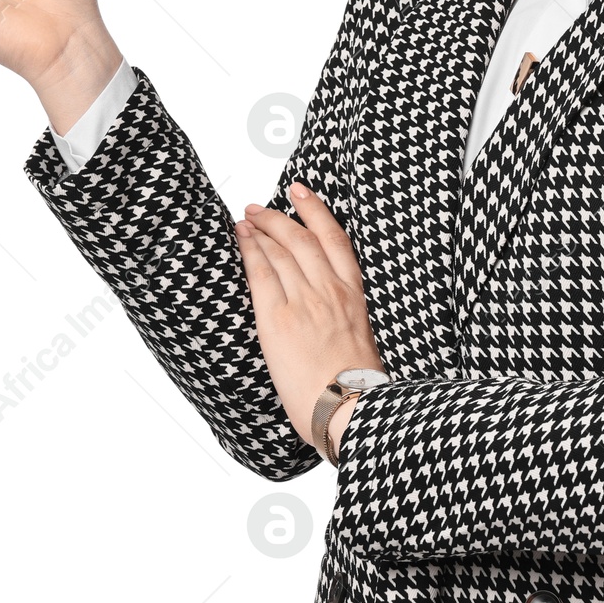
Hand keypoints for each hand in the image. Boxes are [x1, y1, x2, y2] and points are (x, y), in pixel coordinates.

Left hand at [235, 182, 384, 453]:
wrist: (350, 410)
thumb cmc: (358, 387)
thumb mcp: (362, 337)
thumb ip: (345, 314)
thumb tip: (329, 308)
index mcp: (354, 294)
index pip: (334, 238)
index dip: (316, 209)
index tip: (301, 191)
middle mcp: (330, 290)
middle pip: (301, 238)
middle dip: (278, 216)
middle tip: (260, 206)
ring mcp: (304, 302)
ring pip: (280, 251)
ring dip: (260, 229)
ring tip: (245, 219)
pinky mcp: (278, 319)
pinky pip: (261, 274)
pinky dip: (250, 251)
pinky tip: (242, 240)